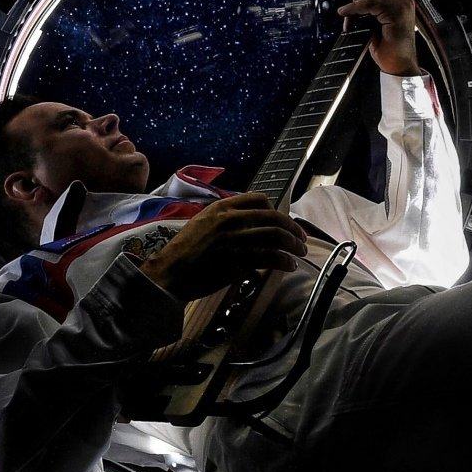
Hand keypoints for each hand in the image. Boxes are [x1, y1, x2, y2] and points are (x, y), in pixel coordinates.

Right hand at [137, 193, 308, 301]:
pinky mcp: (238, 260)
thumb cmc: (184, 252)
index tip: (283, 222)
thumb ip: (225, 221)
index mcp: (221, 207)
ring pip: (276, 236)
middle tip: (301, 239)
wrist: (170, 272)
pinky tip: (288, 266)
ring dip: (293, 245)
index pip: (259, 199)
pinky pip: (270, 257)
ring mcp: (235, 239)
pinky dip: (284, 261)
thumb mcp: (202, 224)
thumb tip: (250, 227)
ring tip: (300, 253)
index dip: (276, 210)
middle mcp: (230, 219)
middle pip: (273, 217)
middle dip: (293, 228)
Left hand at [337, 0, 419, 76]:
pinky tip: (346, 14)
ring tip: (349, 15)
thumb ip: (373, 7)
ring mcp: (403, 4)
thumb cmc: (389, 48)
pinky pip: (370, 1)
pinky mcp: (397, 12)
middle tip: (352, 7)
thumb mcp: (378, 22)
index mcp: (402, 1)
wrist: (398, 66)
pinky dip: (354, 7)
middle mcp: (405, 0)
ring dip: (356, 1)